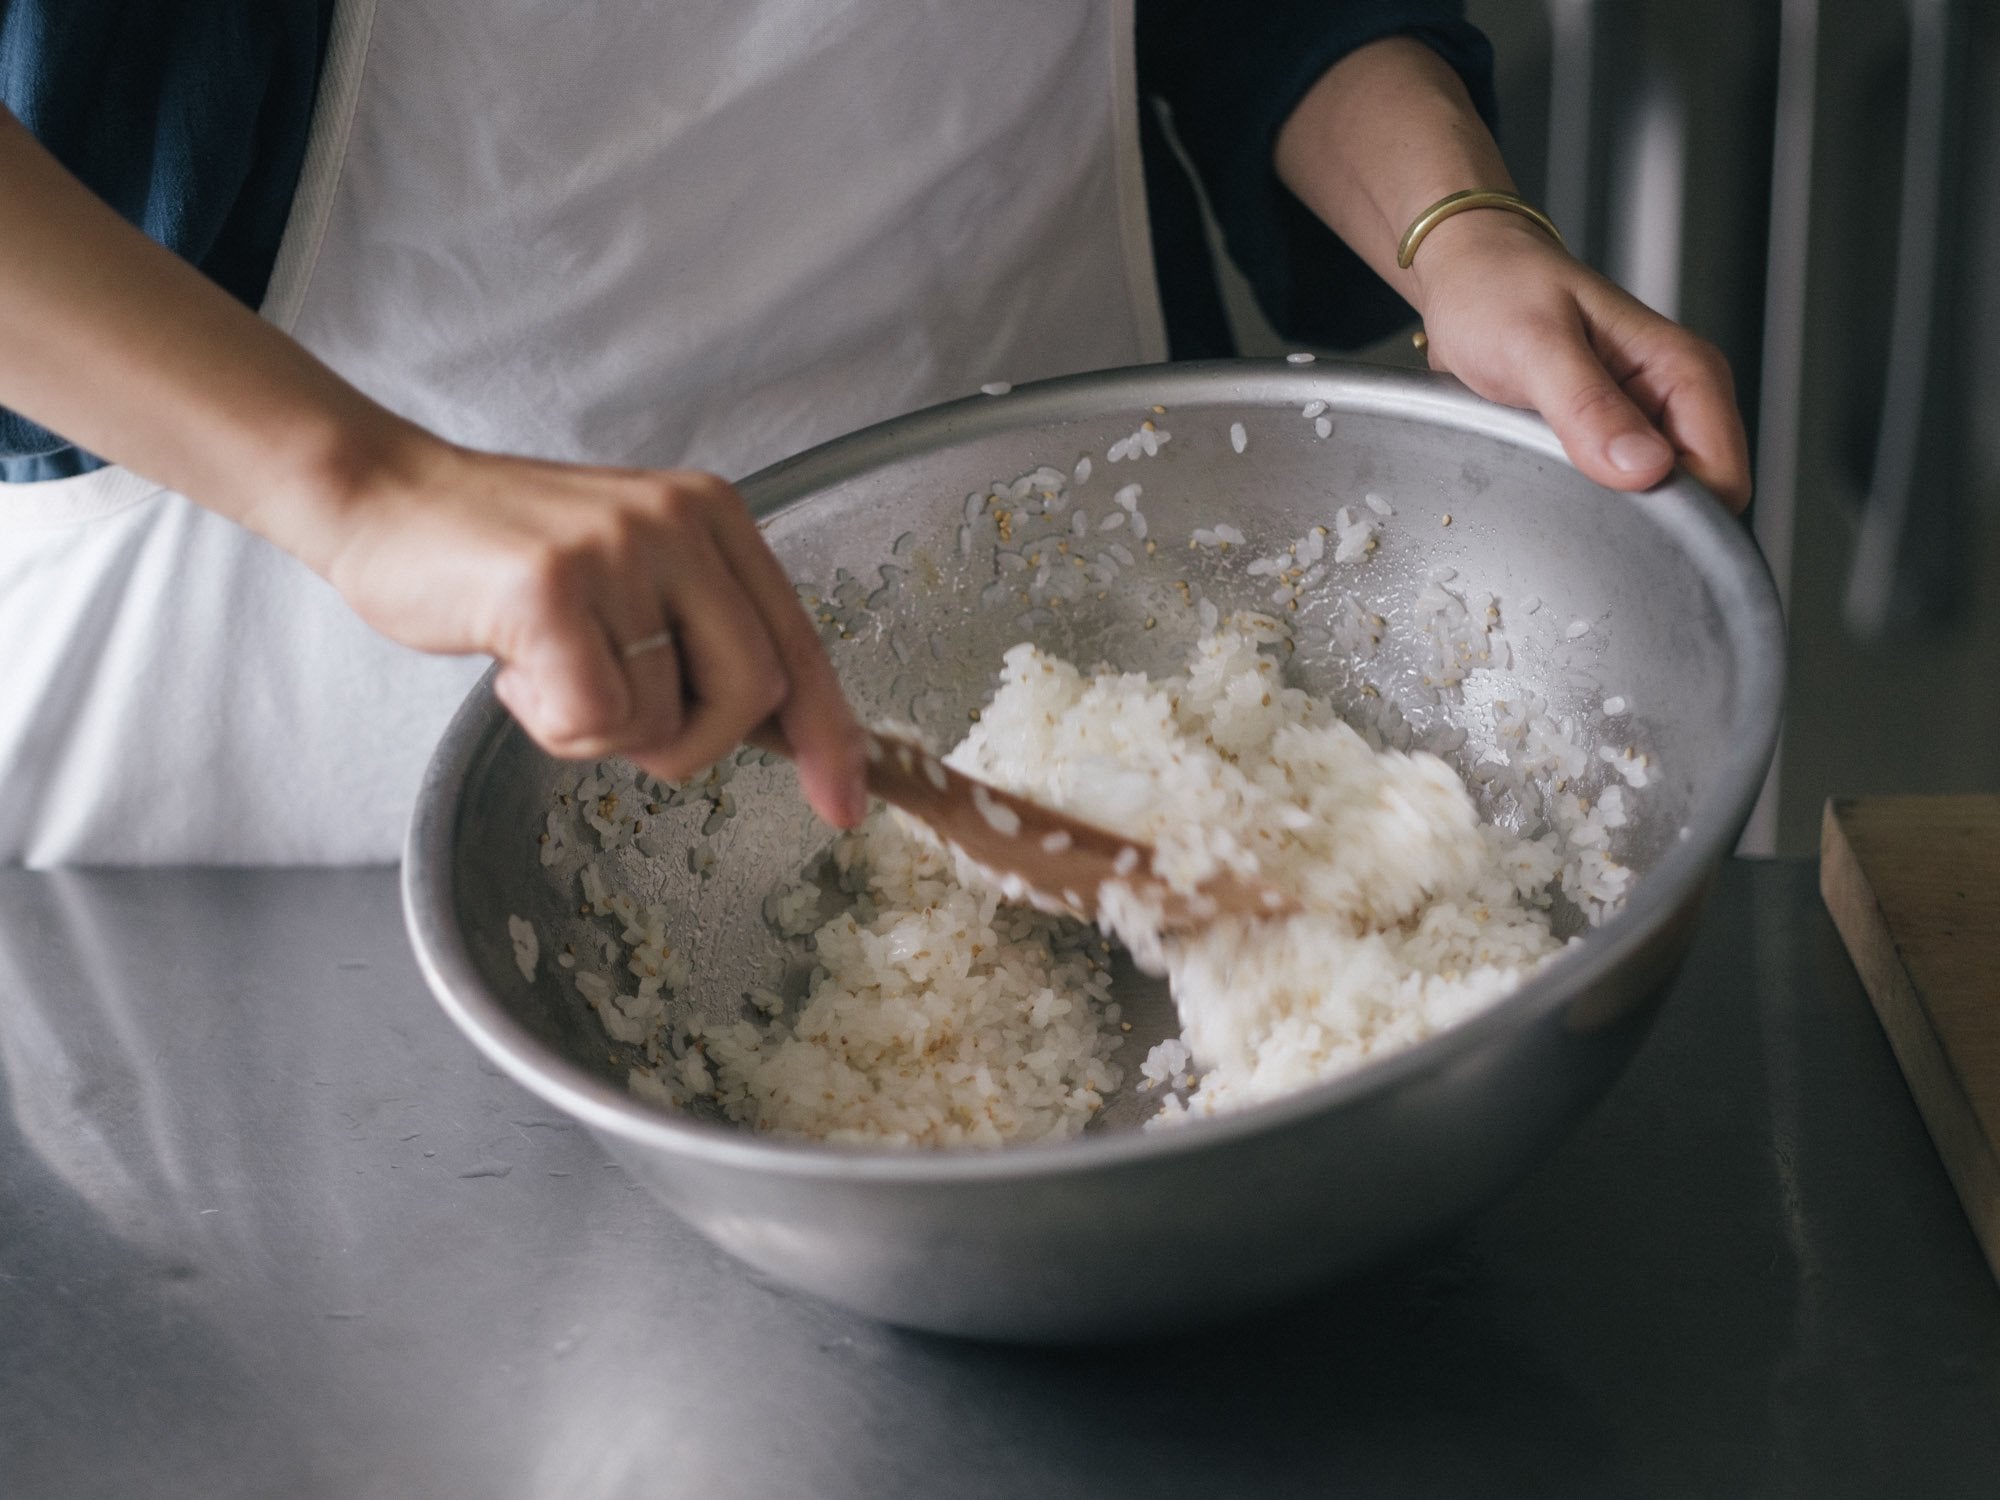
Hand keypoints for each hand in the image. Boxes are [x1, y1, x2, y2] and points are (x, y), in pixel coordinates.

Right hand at [314, 431, 869, 826]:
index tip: (842, 803)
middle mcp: (683, 521)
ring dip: (598, 731)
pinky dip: (551, 724)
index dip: (829, 735)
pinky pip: (595, 717)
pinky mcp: (554, 585)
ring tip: (545, 667)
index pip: (801, 645)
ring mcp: (620, 548)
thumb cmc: (507, 563)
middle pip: (753, 692)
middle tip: (615, 716)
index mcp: (716, 518)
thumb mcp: (634, 578)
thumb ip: (703, 635)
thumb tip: (785, 731)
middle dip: (690, 741)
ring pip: (665, 717)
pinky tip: (515, 667)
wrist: (385, 500)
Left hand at [1407, 213, 1751, 509]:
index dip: (1680, 514)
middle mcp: (1676, 401)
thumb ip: (1588, 406)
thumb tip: (1644, 467)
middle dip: (1643, 520)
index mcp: (1684, 371)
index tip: (1617, 518)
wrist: (1464, 275)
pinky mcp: (1607, 441)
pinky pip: (1615, 493)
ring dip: (1607, 513)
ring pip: (1654, 505)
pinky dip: (1582, 501)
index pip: (1724, 478)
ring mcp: (1643, 424)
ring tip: (1548, 478)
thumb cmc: (1497, 289)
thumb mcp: (1536, 344)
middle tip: (1569, 500)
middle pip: (1695, 502)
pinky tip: (1543, 480)